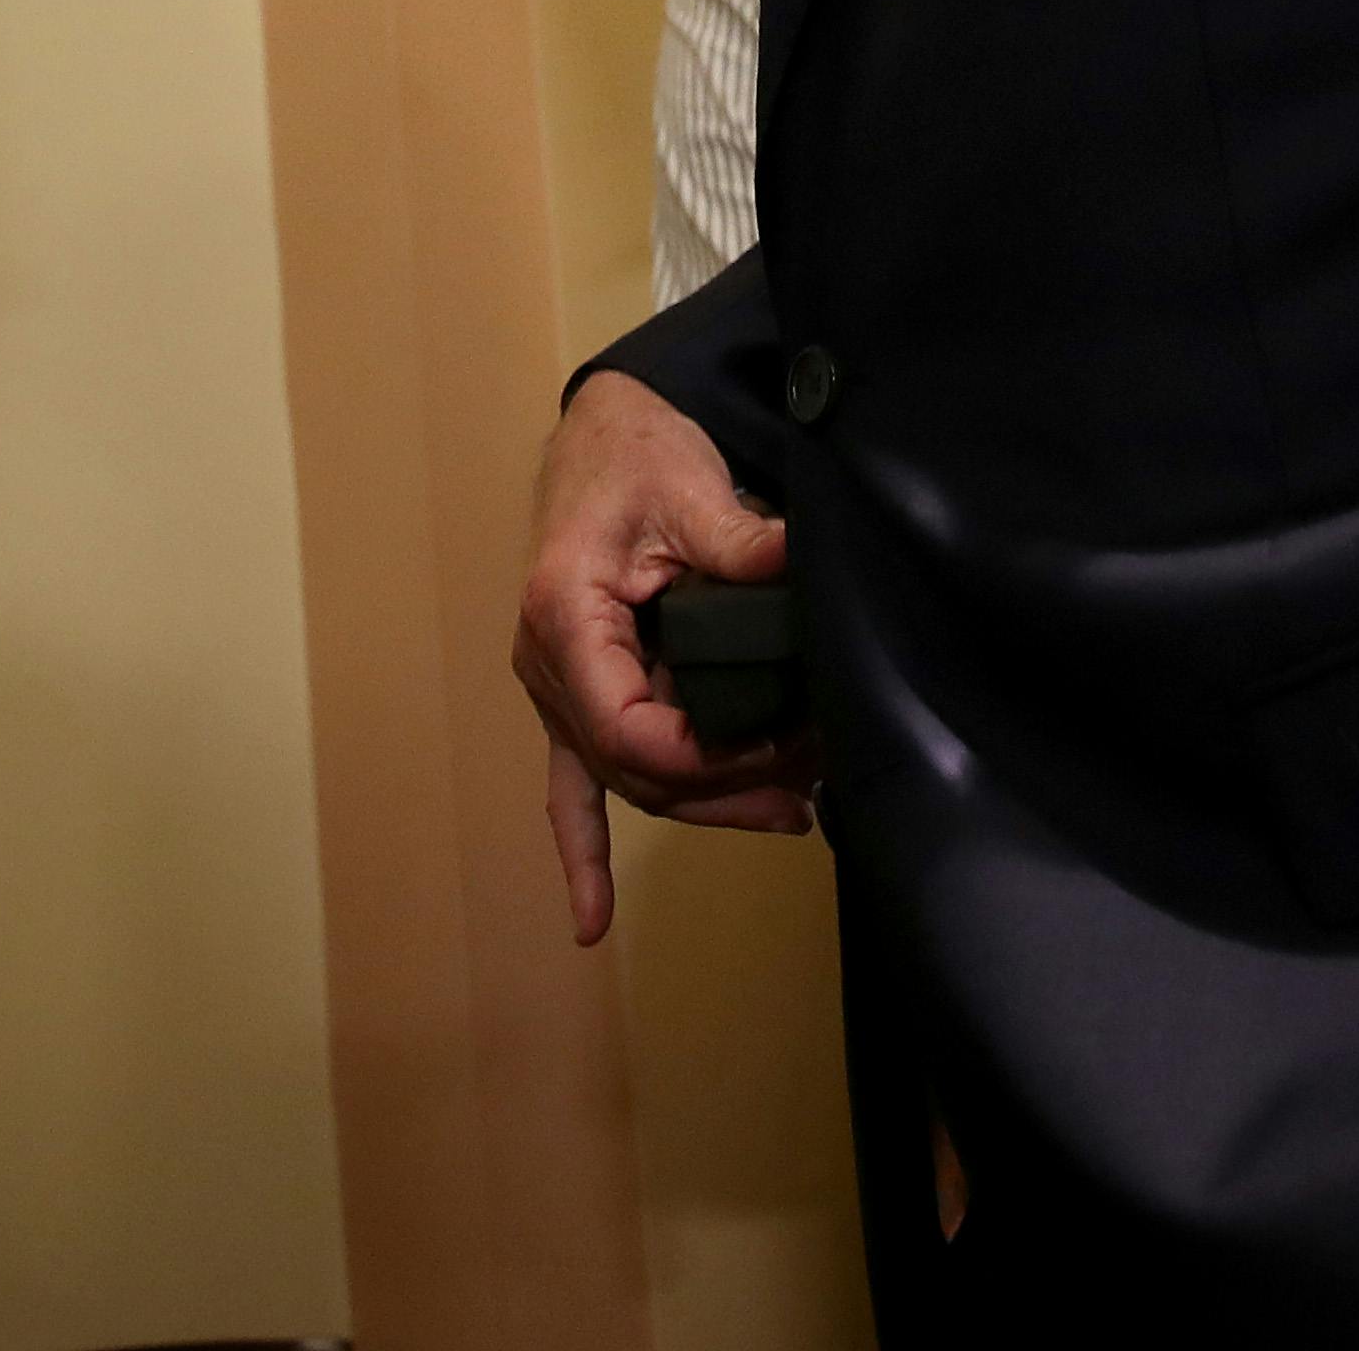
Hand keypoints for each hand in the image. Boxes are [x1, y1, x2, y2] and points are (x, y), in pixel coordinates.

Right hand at [515, 368, 812, 945]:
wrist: (602, 437)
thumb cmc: (635, 456)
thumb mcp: (689, 487)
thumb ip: (738, 538)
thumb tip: (799, 562)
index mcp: (566, 619)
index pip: (628, 730)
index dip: (705, 757)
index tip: (780, 747)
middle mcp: (548, 667)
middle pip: (633, 771)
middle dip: (723, 790)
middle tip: (810, 785)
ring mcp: (558, 690)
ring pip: (626, 782)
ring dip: (703, 806)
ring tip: (790, 812)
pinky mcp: (580, 695)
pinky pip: (574, 786)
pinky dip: (582, 852)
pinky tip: (589, 921)